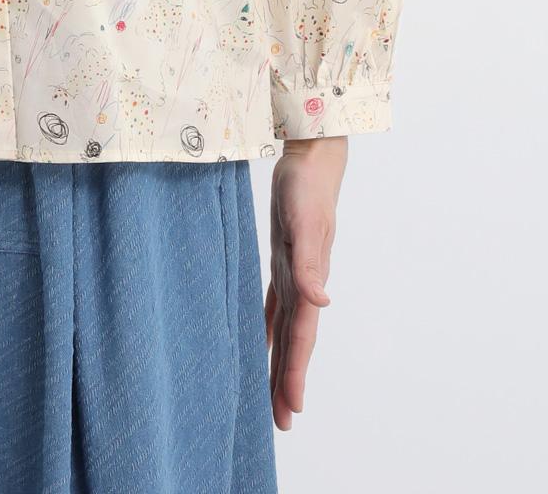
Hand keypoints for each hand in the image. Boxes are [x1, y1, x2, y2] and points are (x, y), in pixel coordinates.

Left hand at [264, 135, 345, 430]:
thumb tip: (321, 302)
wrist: (311, 160)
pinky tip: (260, 342)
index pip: (299, 338)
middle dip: (288, 380)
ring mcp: (293, 272)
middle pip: (294, 343)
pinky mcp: (283, 259)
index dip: (295, 374)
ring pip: (286, 329)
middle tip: (281, 422)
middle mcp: (302, 284)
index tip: (290, 410)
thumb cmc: (307, 189)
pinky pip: (274, 304)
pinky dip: (268, 326)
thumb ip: (311, 263)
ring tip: (273, 393)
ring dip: (282, 360)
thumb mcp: (305, 224)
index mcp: (306, 281)